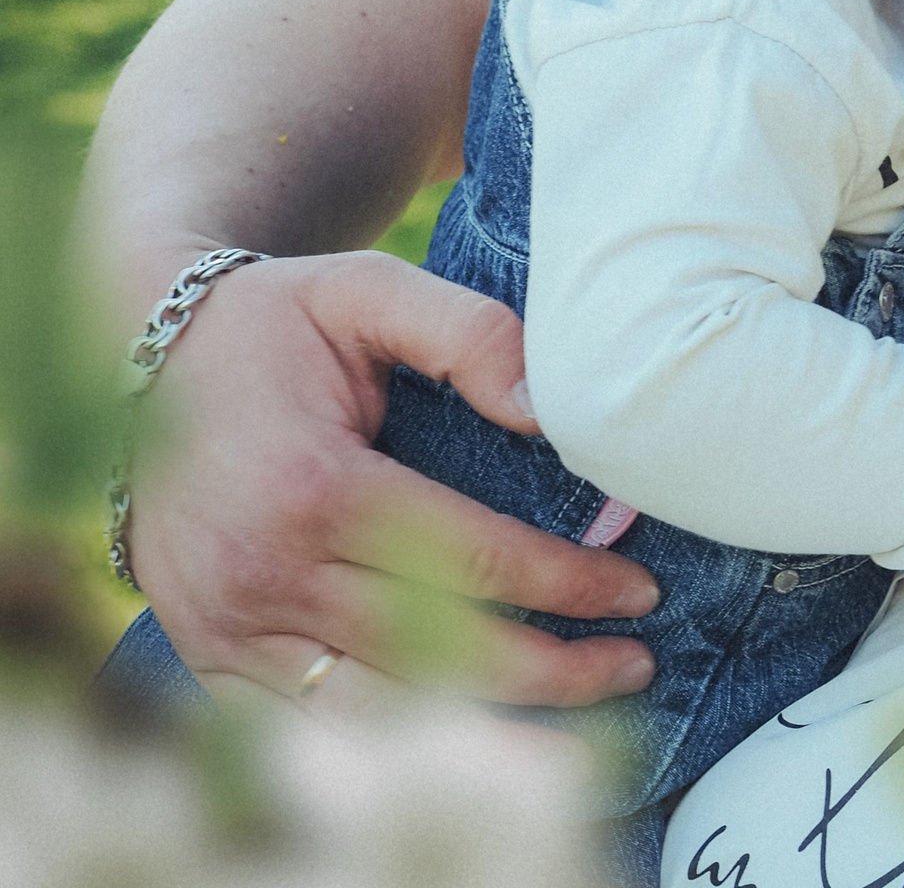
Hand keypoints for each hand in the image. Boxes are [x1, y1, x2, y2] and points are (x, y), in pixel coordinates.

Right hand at [124, 249, 661, 707]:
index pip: (472, 562)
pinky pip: (308, 729)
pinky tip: (472, 742)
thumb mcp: (367, 288)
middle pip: (435, 653)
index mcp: (314, 488)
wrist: (131, 357)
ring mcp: (228, 628)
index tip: (640, 593)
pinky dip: (395, 746)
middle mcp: (266, 575)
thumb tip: (549, 411)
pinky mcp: (208, 655)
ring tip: (578, 734)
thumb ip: (468, 334)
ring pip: (376, 714)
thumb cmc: (270, 322)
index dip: (568, 585)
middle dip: (549, 672)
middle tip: (634, 665)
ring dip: (484, 731)